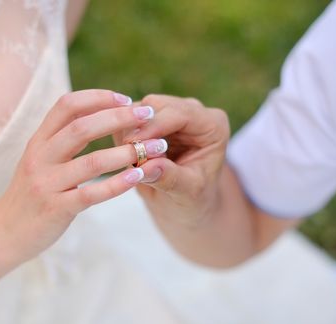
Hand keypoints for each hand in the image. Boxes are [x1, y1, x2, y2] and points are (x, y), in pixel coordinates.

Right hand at [0, 90, 166, 263]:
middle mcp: (40, 157)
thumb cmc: (29, 195)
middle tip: (148, 115)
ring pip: (91, 161)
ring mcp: (46, 183)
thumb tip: (95, 116)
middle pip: (82, 127)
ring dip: (127, 152)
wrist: (2, 234)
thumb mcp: (38, 160)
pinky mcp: (56, 209)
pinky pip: (91, 194)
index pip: (67, 105)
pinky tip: (138, 177)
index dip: (98, 97)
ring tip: (155, 148)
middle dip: (119, 118)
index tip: (126, 99)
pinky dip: (117, 184)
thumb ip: (60, 140)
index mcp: (38, 141)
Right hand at [115, 94, 229, 234]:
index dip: (154, 126)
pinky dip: (122, 135)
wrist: (186, 205)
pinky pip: (128, 119)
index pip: (180, 113)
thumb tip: (145, 167)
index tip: (132, 143)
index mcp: (213, 125)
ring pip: (138, 109)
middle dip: (138, 128)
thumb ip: (170, 178)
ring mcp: (170, 112)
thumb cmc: (194, 200)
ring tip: (129, 161)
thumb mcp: (188, 193)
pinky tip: (126, 156)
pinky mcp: (151, 119)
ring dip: (127, 132)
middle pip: (156, 105)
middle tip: (125, 154)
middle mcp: (193, 112)